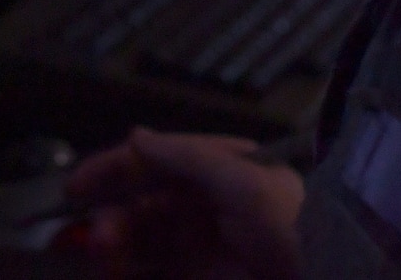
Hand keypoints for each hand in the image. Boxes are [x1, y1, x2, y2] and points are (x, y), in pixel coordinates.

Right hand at [63, 127, 304, 279]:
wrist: (323, 277)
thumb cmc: (289, 224)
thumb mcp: (241, 181)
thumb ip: (186, 157)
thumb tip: (136, 135)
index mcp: (218, 167)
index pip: (156, 159)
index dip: (115, 168)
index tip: (77, 186)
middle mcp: (205, 201)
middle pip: (143, 201)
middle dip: (114, 213)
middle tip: (97, 234)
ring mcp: (201, 243)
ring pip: (142, 238)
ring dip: (117, 242)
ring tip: (104, 252)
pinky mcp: (197, 276)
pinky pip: (152, 268)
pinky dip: (128, 267)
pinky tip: (114, 268)